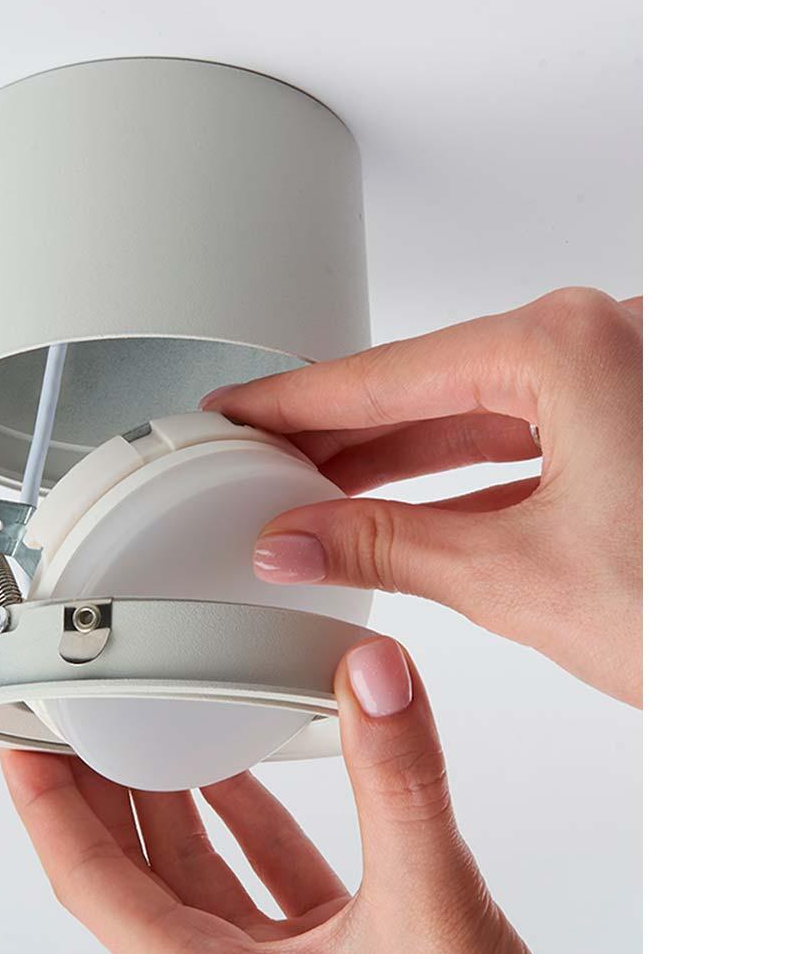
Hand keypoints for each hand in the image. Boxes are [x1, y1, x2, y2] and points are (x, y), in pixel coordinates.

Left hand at [0, 637, 641, 953]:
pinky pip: (260, 876)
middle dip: (95, 792)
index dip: (47, 808)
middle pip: (131, 872)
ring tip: (145, 728)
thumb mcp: (428, 906)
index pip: (91, 885)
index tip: (20, 743)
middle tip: (75, 717)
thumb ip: (396, 781)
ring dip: (168, 800)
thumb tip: (371, 680)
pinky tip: (244, 770)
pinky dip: (243, 819)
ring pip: (195, 871)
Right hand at [202, 287, 642, 705]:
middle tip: (258, 459)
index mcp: (570, 347)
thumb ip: (388, 545)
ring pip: (473, 413)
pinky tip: (399, 506)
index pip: (386, 375)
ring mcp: (628, 382)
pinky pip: (521, 440)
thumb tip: (299, 538)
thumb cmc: (715, 611)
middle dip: (337, 434)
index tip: (238, 411)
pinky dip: (458, 476)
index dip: (294, 402)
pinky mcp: (640, 429)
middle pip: (426, 385)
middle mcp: (604, 343)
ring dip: (393, 458)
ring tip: (311, 489)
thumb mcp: (519, 577)